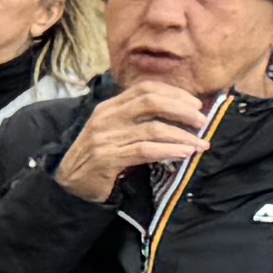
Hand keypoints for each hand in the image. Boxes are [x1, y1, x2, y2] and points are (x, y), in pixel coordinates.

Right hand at [56, 81, 221, 205]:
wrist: (70, 184)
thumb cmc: (99, 157)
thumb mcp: (115, 131)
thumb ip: (137, 119)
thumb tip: (180, 113)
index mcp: (109, 107)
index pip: (145, 88)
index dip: (174, 93)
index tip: (195, 104)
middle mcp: (106, 118)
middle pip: (150, 102)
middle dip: (182, 110)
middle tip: (203, 121)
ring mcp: (105, 137)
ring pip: (152, 128)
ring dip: (182, 136)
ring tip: (200, 144)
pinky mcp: (107, 158)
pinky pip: (145, 150)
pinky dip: (169, 151)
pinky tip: (184, 154)